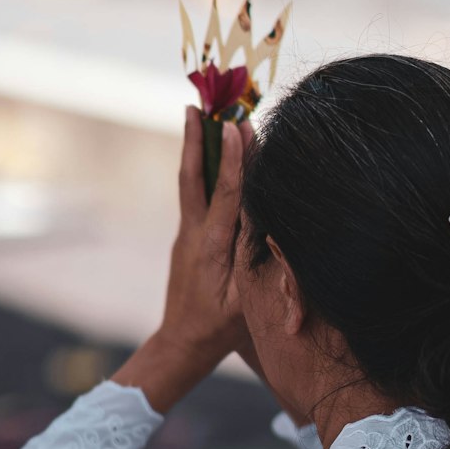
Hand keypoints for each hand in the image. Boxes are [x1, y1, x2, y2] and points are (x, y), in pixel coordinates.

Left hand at [113, 108, 250, 412]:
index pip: (226, 195)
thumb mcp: (243, 303)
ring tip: (194, 113)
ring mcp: (187, 235)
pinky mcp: (187, 238)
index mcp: (213, 248)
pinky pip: (193, 194)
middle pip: (196, 177)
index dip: (234, 160)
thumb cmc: (220, 330)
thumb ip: (254, 264)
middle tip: (200, 104)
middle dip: (199, 139)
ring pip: (189, 182)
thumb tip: (268, 228)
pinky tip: (203, 153)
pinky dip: (198, 168)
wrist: (182, 344)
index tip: (235, 126)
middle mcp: (194, 234)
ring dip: (193, 146)